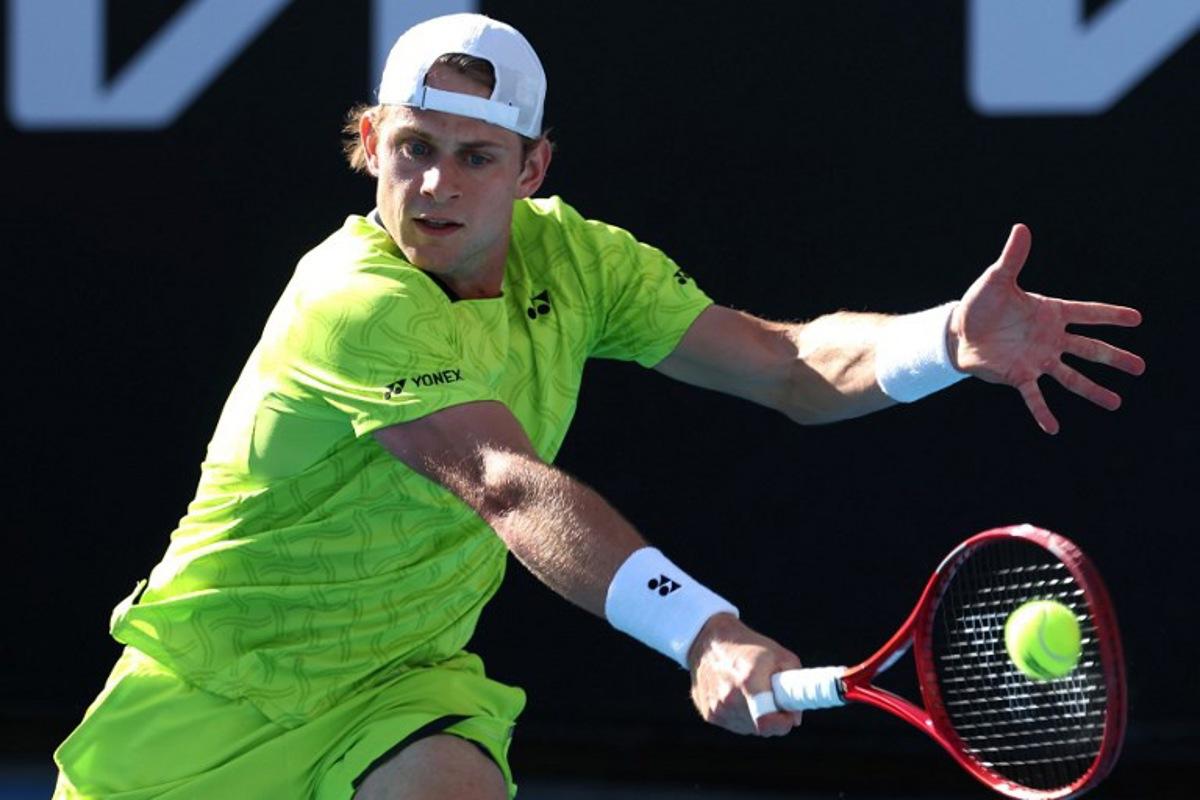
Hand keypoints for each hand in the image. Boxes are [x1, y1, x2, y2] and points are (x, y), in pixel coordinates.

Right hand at [687, 613, 802, 736]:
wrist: (709, 642)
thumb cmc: (749, 647)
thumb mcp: (779, 655)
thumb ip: (795, 685)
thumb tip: (795, 718)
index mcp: (748, 682)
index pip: (767, 722)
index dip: (783, 724)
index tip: (789, 716)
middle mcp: (729, 698)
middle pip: (761, 728)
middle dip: (772, 717)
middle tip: (772, 698)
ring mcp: (717, 708)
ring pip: (748, 728)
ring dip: (755, 717)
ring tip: (750, 691)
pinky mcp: (709, 714)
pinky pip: (733, 724)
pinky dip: (740, 715)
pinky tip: (736, 694)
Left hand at [949, 224, 1144, 433]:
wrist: (957, 331)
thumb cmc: (981, 304)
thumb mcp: (996, 279)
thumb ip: (1013, 258)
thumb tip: (1021, 228)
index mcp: (1050, 313)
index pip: (1087, 313)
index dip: (1110, 315)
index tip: (1137, 319)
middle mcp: (1049, 338)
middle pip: (1089, 349)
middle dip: (1114, 358)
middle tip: (1140, 367)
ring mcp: (1037, 359)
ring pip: (1071, 377)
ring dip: (1092, 390)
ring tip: (1115, 403)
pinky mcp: (1018, 376)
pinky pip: (1034, 396)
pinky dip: (1042, 412)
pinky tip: (1054, 428)